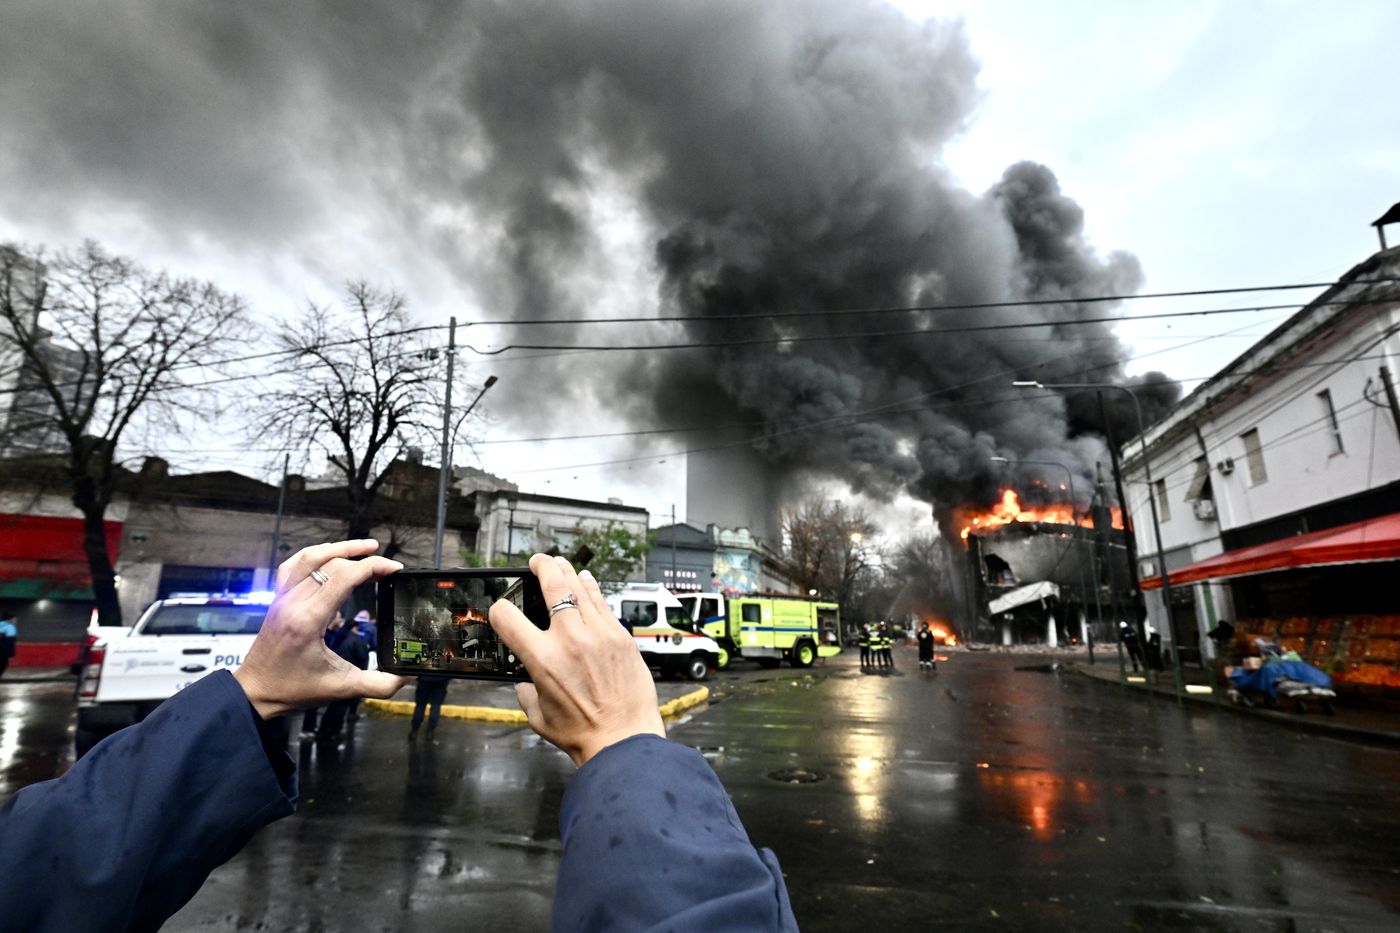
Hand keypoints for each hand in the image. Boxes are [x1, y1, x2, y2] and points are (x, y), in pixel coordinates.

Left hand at [233, 539, 406, 718]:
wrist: (255, 692)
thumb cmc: (292, 690)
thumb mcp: (342, 688)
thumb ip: (379, 684)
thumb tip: (409, 675)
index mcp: (308, 620)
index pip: (344, 577)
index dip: (373, 567)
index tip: (394, 569)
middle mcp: (293, 603)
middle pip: (332, 564)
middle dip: (363, 559)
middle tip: (386, 567)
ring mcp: (282, 598)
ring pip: (310, 557)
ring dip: (339, 548)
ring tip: (364, 547)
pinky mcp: (277, 600)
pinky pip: (292, 565)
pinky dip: (313, 554)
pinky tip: (329, 554)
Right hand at [488, 554, 663, 764]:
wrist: (624, 739)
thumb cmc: (581, 733)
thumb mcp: (537, 715)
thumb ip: (525, 690)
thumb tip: (524, 679)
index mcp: (542, 660)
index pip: (507, 617)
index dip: (499, 610)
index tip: (502, 611)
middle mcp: (570, 640)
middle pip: (552, 585)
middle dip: (541, 567)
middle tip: (537, 562)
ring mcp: (599, 635)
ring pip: (580, 588)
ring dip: (566, 572)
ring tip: (559, 565)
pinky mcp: (621, 637)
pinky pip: (603, 603)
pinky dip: (591, 588)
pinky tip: (586, 581)